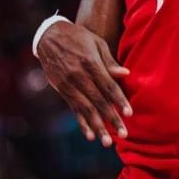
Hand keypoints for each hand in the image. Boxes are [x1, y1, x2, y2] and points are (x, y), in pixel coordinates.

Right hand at [37, 21, 131, 146]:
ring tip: (107, 141)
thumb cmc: (78, 37)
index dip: (119, 100)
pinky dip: (81, 122)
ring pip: (85, 109)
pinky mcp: (62, 89)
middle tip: (124, 134)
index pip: (108, 85)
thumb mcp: (96, 43)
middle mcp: (79, 75)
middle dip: (111, 119)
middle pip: (98, 101)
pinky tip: (90, 135)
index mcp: (90, 62)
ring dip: (97, 126)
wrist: (49, 36)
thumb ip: (109, 61)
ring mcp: (68, 84)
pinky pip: (73, 109)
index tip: (129, 114)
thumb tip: (125, 74)